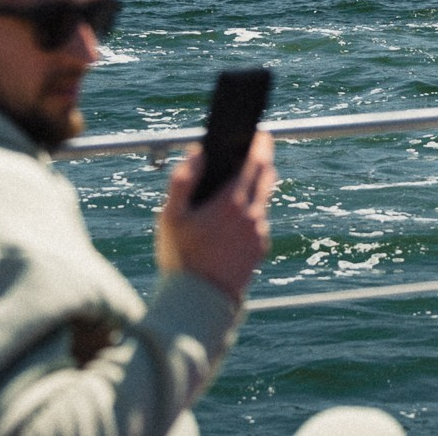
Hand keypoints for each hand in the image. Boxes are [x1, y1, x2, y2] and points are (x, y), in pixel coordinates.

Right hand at [155, 131, 275, 301]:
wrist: (199, 303)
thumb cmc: (181, 258)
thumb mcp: (170, 217)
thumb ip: (183, 180)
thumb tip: (198, 152)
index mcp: (232, 202)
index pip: (256, 162)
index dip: (260, 144)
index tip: (260, 134)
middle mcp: (252, 215)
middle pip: (266, 178)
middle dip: (262, 162)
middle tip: (252, 154)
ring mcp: (259, 233)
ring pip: (262, 201)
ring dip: (253, 191)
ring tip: (231, 194)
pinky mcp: (260, 249)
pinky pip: (258, 223)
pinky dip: (250, 215)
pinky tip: (230, 224)